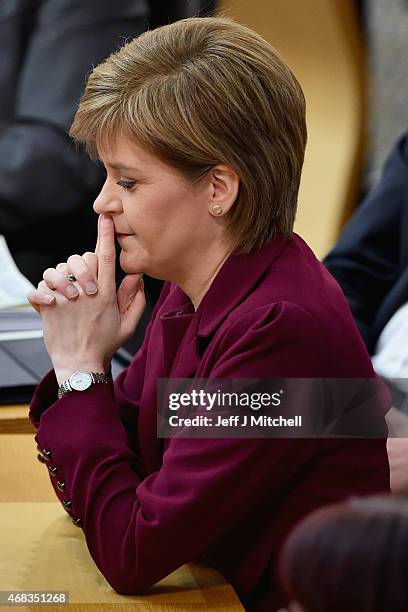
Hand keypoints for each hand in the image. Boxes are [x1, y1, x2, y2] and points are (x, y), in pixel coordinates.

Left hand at [27, 214, 144, 381]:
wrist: (80, 364)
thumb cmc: (105, 344)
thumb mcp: (128, 324)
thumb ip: (136, 299)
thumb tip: (136, 276)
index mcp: (106, 294)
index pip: (107, 256)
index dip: (106, 234)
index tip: (105, 216)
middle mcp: (86, 292)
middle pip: (81, 258)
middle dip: (81, 262)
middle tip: (81, 278)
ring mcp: (66, 299)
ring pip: (57, 269)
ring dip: (59, 276)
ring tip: (63, 291)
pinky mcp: (49, 307)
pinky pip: (39, 287)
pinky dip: (40, 291)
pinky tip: (48, 301)